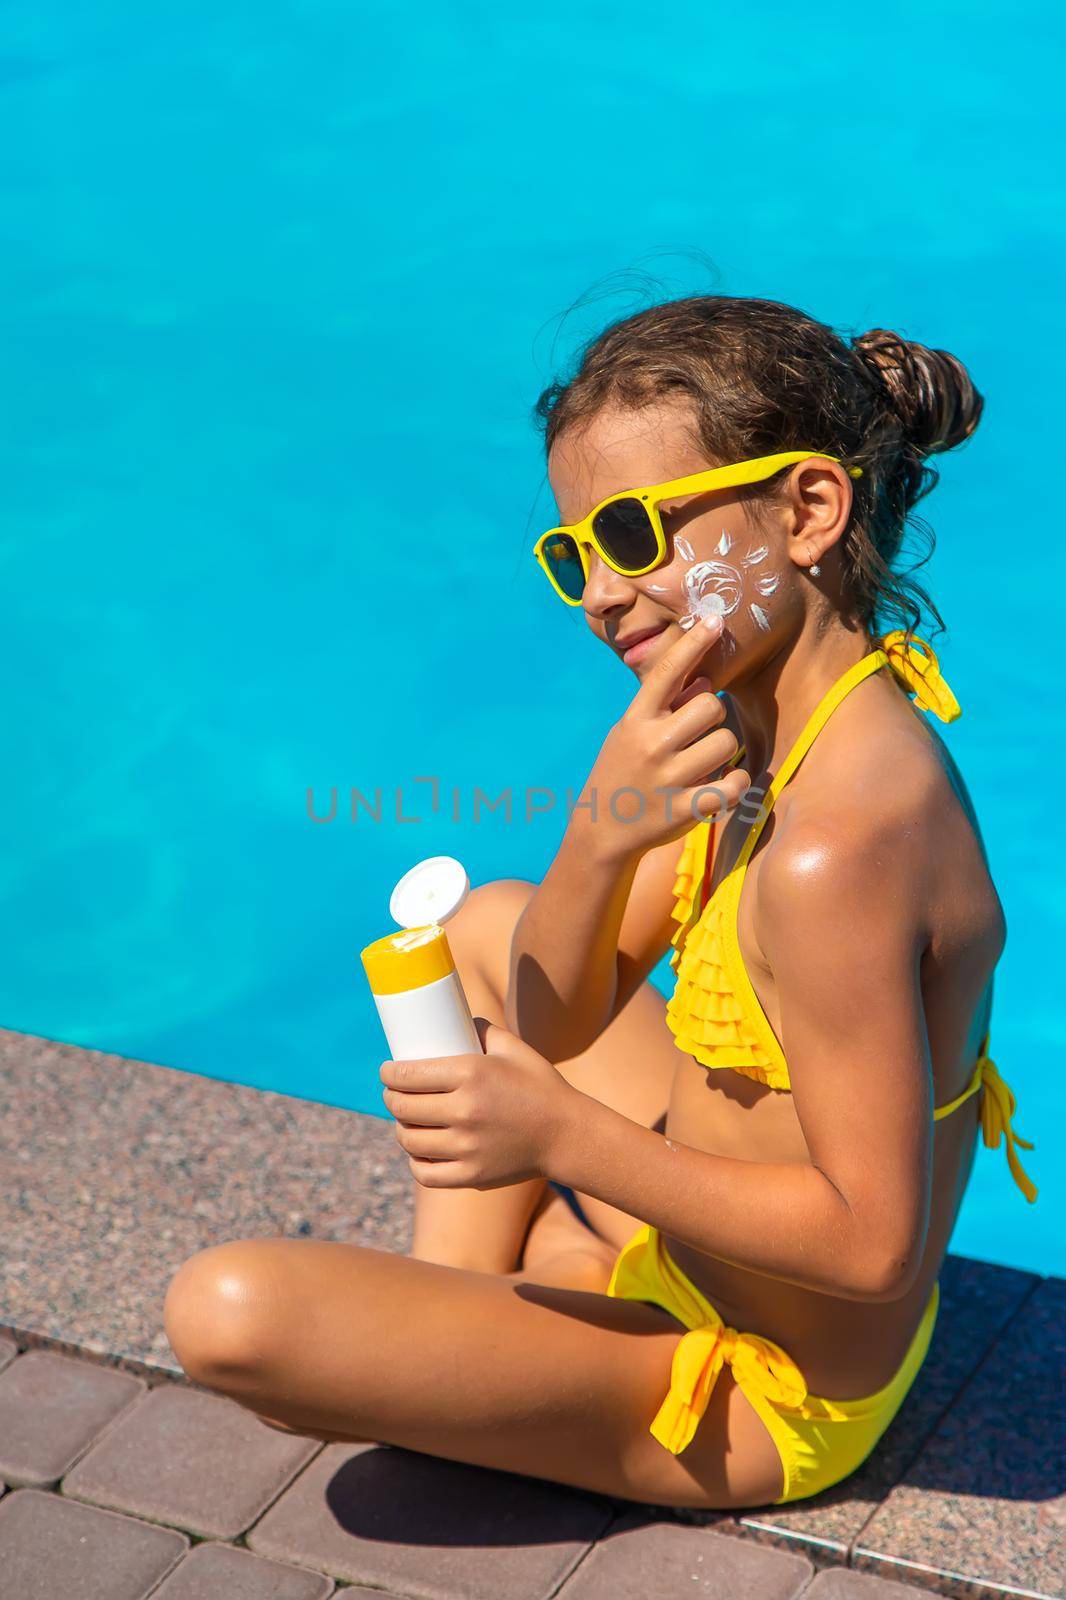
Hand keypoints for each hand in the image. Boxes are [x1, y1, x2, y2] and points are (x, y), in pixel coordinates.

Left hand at [379, 1017, 578, 1188]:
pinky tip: (419, 1150)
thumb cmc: (539, 1086)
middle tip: (393, 1094)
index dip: (389, 1074)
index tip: (387, 1071)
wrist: (567, 1134)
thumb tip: (454, 1018)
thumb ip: (481, 1029)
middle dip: (391, 1098)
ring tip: (405, 1121)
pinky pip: (425, 1173)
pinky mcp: (472, 1176)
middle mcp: (465, 1111)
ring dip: (400, 1128)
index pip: (408, 1075)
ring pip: (409, 1139)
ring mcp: (467, 1147)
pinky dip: (415, 1160)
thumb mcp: (514, 1047)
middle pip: (403, 1107)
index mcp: (471, 1073)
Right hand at [581, 614, 749, 858]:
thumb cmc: (621, 772)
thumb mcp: (629, 733)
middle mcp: (650, 745)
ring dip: (724, 750)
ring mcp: (667, 779)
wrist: (601, 831)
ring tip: (706, 761)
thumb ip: (663, 708)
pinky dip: (736, 783)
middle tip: (701, 731)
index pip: (666, 671)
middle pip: (711, 706)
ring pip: (726, 743)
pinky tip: (724, 784)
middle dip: (715, 715)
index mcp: (635, 720)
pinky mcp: (684, 810)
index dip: (693, 642)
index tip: (716, 619)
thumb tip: (705, 681)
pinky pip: (732, 786)